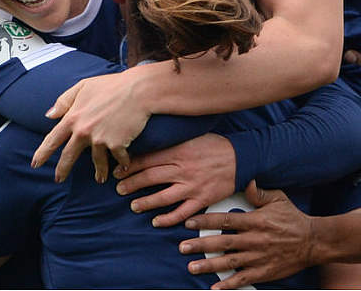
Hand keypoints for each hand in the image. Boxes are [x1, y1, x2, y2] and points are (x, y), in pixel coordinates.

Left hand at [32, 71, 149, 182]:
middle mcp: (83, 131)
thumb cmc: (111, 86)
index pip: (52, 139)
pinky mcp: (117, 144)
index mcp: (72, 117)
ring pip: (96, 162)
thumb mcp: (82, 87)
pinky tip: (123, 167)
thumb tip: (49, 115)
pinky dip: (122, 163)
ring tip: (100, 179)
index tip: (35, 164)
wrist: (138, 90)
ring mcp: (100, 139)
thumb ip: (64, 101)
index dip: (42, 153)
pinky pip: (118, 159)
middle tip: (58, 180)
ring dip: (99, 172)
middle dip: (62, 170)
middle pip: (69, 156)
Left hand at [114, 133, 235, 226]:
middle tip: (118, 189)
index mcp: (178, 152)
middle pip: (150, 178)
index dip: (129, 167)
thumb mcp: (190, 137)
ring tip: (133, 206)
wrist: (243, 157)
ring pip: (163, 197)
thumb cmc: (214, 145)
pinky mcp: (203, 199)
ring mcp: (193, 186)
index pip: (147, 160)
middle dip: (131, 184)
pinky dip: (169, 219)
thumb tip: (148, 144)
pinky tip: (156, 222)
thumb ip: (171, 143)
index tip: (117, 171)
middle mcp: (183, 170)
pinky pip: (183, 212)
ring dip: (145, 202)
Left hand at [180, 181, 312, 288]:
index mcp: (255, 221)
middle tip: (182, 247)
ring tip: (191, 267)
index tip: (188, 222)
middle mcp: (255, 240)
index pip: (225, 220)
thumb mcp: (278, 199)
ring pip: (230, 262)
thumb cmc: (293, 218)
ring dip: (209, 265)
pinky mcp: (264, 272)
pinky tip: (214, 287)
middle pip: (223, 242)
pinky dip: (229, 284)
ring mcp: (259, 257)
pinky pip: (244, 279)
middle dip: (201, 245)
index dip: (205, 221)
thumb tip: (245, 180)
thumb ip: (258, 192)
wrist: (314, 242)